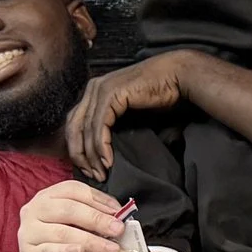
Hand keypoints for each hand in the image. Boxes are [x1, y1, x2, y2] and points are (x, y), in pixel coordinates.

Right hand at [19, 180, 129, 251]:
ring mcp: (28, 231)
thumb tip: (119, 218)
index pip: (73, 190)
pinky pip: (48, 251)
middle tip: (118, 230)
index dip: (98, 199)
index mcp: (48, 197)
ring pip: (62, 232)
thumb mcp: (77, 227)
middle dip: (97, 219)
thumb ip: (92, 218)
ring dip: (90, 240)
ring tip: (111, 249)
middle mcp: (35, 210)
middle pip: (68, 209)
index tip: (118, 212)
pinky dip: (66, 251)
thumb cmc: (61, 245)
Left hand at [68, 52, 189, 178]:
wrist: (177, 77)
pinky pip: (99, 126)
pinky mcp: (110, 94)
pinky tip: (108, 161)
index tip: (90, 169)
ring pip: (85, 129)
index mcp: (95, 91)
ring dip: (92, 155)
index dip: (78, 148)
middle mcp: (93, 89)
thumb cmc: (162, 94)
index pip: (76, 123)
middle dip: (80, 155)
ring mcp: (100, 90)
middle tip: (92, 175)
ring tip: (101, 173)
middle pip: (74, 127)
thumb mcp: (132, 112)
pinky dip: (101, 146)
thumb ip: (116, 124)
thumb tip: (107, 150)